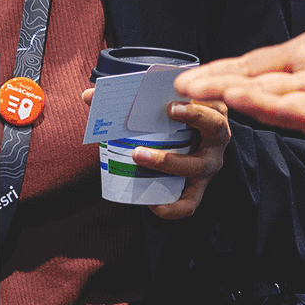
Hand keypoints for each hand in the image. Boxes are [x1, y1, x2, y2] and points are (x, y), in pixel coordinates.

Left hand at [87, 88, 230, 220]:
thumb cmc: (171, 122)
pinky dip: (172, 208)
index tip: (171, 103)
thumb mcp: (162, 105)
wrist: (190, 146)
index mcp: (211, 109)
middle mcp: (216, 138)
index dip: (197, 103)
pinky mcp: (198, 189)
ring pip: (195, 166)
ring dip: (167, 161)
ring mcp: (209, 165)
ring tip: (138, 155)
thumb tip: (89, 96)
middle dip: (192, 119)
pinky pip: (189, 204)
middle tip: (165, 113)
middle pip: (214, 128)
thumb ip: (129, 98)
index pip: (212, 101)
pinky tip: (152, 204)